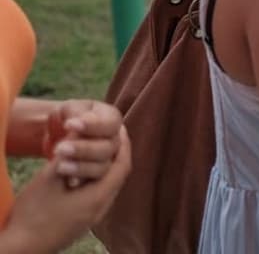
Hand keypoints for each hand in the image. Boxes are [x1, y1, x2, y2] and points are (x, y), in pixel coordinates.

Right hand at [3, 126, 130, 253]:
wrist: (21, 248)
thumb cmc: (33, 214)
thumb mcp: (48, 179)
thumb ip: (67, 155)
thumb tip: (79, 131)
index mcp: (98, 197)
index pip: (122, 166)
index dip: (123, 145)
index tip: (119, 129)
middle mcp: (102, 208)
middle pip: (118, 176)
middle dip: (116, 154)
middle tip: (110, 136)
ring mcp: (93, 217)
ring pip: (108, 185)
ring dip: (105, 167)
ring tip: (97, 150)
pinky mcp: (83, 221)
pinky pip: (98, 195)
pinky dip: (95, 179)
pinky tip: (83, 171)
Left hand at [42, 99, 123, 187]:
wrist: (58, 133)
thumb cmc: (67, 116)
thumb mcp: (69, 108)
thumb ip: (76, 113)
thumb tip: (81, 120)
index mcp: (113, 119)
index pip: (110, 124)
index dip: (92, 126)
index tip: (68, 124)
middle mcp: (115, 140)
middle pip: (107, 148)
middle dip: (83, 149)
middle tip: (60, 149)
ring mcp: (108, 159)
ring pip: (103, 167)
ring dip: (81, 167)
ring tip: (60, 167)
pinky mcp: (98, 176)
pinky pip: (94, 182)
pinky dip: (81, 181)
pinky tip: (69, 182)